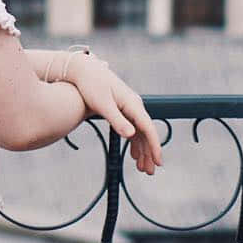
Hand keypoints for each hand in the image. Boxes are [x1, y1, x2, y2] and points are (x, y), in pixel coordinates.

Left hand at [63, 54, 163, 174]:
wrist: (84, 70)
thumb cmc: (91, 85)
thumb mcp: (102, 104)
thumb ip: (117, 120)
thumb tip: (131, 135)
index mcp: (132, 103)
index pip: (148, 127)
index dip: (154, 145)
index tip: (158, 162)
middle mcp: (134, 105)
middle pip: (146, 132)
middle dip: (149, 153)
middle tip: (149, 172)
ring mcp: (129, 107)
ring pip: (140, 132)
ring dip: (143, 150)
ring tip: (142, 169)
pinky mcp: (122, 109)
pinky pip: (133, 129)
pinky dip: (135, 143)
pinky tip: (134, 155)